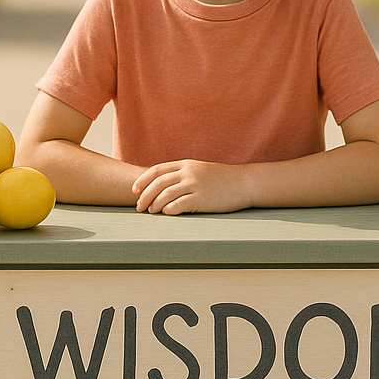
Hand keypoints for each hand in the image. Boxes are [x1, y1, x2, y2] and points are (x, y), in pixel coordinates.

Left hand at [132, 159, 252, 213]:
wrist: (243, 183)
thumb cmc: (222, 179)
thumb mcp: (200, 169)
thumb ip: (183, 173)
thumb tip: (164, 183)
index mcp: (186, 164)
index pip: (157, 170)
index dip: (142, 180)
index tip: (134, 190)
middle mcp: (188, 173)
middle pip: (157, 184)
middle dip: (144, 196)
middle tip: (139, 207)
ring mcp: (194, 186)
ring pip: (165, 195)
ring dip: (154, 205)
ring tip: (152, 212)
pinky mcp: (201, 199)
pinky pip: (177, 206)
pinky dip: (168, 211)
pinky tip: (166, 214)